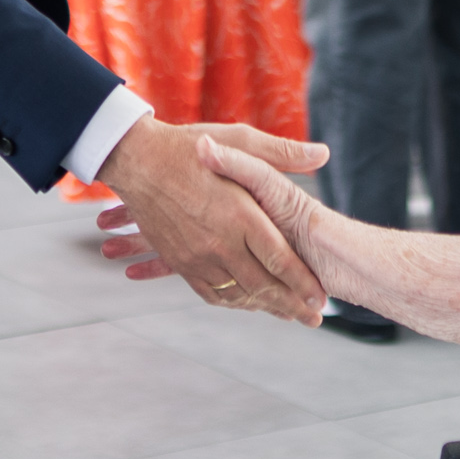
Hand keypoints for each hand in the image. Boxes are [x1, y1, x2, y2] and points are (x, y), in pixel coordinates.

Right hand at [89, 120, 328, 321]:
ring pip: (237, 294)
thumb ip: (283, 153)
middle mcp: (220, 241)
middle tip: (313, 318)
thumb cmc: (189, 147)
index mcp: (240, 214)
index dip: (303, 283)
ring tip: (287, 316)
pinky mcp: (180, 261)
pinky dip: (232, 302)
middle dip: (292, 305)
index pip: (280, 260)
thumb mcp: (239, 140)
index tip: (321, 297)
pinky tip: (247, 303)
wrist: (136, 160)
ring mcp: (197, 255)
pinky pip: (210, 293)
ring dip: (264, 308)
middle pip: (263, 286)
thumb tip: (324, 154)